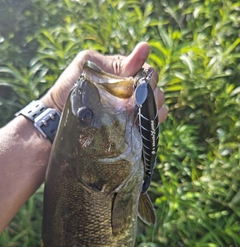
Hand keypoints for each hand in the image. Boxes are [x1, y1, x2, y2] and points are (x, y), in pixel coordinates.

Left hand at [41, 42, 167, 123]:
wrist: (57, 117)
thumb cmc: (70, 87)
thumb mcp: (87, 65)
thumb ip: (115, 62)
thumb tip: (145, 48)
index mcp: (123, 73)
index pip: (147, 72)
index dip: (149, 78)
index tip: (140, 85)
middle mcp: (130, 93)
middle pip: (155, 91)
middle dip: (152, 95)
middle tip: (138, 102)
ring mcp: (130, 112)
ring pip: (156, 109)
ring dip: (153, 111)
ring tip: (139, 115)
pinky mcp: (128, 130)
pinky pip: (149, 127)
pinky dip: (150, 126)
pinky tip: (141, 126)